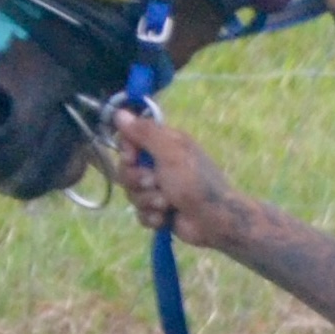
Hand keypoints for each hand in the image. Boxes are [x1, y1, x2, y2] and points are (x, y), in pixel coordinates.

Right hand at [112, 109, 235, 247]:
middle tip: (155, 183)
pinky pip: (140, 213)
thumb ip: (145, 132)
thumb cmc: (195, 182)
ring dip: (147, 200)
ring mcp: (159, 188)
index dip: (127, 151)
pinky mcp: (159, 211)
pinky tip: (165, 217)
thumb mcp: (170, 152)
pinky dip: (152, 216)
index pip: (129, 141)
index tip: (132, 158)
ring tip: (166, 203)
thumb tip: (120, 113)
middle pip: (126, 169)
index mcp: (165, 144)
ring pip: (132, 193)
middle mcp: (160, 164)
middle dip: (137, 180)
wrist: (214, 220)